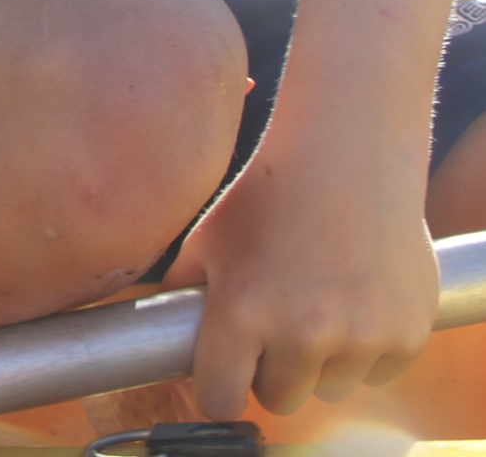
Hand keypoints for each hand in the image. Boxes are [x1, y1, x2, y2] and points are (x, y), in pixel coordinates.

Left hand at [164, 131, 436, 417]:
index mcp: (241, 313)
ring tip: (317, 308)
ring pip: (330, 388)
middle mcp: (301, 333)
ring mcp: (359, 337)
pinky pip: (377, 371)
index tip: (225, 375)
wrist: (347, 160)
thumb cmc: (268, 195)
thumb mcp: (206, 239)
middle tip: (275, 331)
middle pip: (279, 399)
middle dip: (272, 373)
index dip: (220, 388)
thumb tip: (155, 327)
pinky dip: (368, 349)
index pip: (221, 399)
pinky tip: (355, 301)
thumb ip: (181, 291)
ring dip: (322, 363)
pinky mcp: (405, 335)